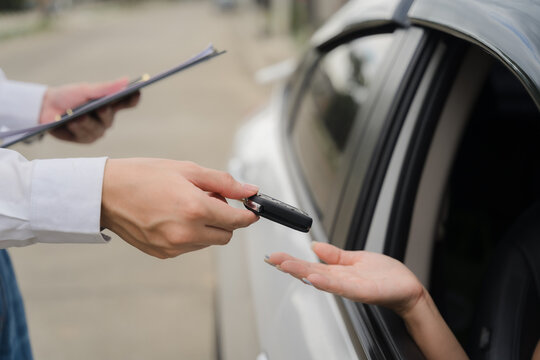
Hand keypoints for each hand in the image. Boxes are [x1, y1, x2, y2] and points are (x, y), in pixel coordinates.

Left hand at [39, 79, 139, 142]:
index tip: (136, 91)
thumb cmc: (67, 96)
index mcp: (110, 103)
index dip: (133, 98)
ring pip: (96, 129)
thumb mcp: (85, 90)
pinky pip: (84, 136)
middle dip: (104, 112)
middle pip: (110, 116)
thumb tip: (126, 80)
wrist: (45, 108)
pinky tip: (69, 123)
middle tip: (101, 107)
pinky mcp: (85, 139)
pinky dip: (76, 129)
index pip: (127, 102)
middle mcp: (106, 118)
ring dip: (85, 122)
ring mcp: (96, 130)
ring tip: (75, 117)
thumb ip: (105, 88)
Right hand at [100, 159, 258, 258]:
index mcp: (195, 209)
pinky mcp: (163, 254)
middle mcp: (186, 233)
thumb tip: (251, 191)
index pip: (237, 221)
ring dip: (207, 226)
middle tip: (208, 198)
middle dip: (225, 219)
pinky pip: (190, 246)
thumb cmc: (144, 176)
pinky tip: (174, 217)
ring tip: (186, 205)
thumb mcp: (187, 170)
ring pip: (208, 242)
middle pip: (226, 235)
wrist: (105, 193)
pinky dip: (190, 234)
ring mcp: (174, 247)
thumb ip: (223, 182)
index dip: (248, 215)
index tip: (251, 210)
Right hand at [267, 242, 423, 315]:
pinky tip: (315, 276)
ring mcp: (351, 287)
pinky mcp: (364, 291)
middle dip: (291, 266)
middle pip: (312, 272)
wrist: (407, 289)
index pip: (310, 265)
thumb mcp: (355, 259)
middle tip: (273, 259)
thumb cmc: (386, 276)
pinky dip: (328, 282)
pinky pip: (343, 287)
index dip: (292, 260)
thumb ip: (334, 255)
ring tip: (288, 266)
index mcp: (338, 272)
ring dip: (304, 273)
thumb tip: (315, 246)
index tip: (275, 256)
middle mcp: (341, 281)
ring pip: (323, 280)